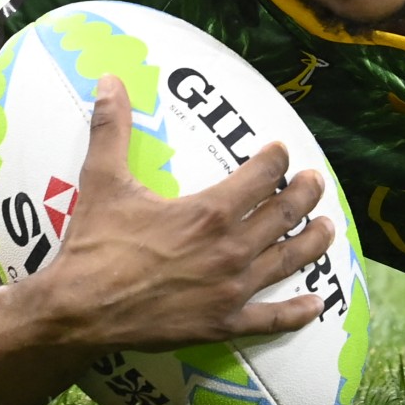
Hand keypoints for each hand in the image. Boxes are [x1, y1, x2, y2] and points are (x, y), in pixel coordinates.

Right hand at [23, 74, 334, 354]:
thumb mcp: (103, 180)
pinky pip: (269, 320)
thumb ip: (111, 128)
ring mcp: (230, 289)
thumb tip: (107, 79)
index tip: (281, 152)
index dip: (277, 160)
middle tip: (316, 181)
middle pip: (284, 214)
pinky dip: (295, 313)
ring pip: (287, 261)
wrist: (76, 312)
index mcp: (210, 211)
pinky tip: (316, 305)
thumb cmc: (93, 245)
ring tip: (328, 228)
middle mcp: (231, 249)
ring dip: (312, 242)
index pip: (263, 176)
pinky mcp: (222, 324)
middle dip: (305, 194)